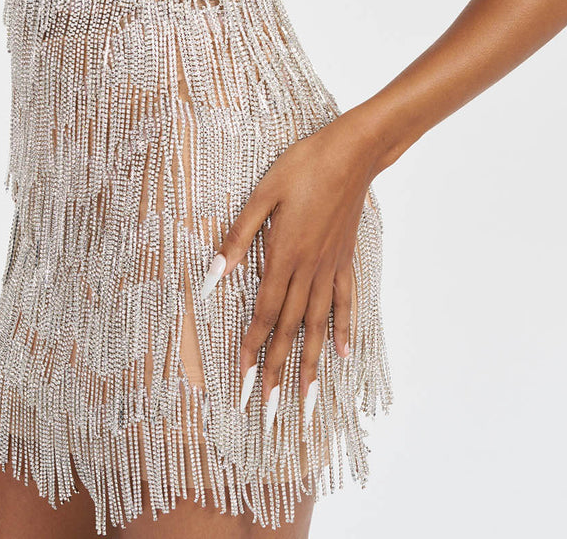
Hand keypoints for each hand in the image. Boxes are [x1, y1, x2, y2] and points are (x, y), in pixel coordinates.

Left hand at [198, 110, 375, 434]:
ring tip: (307, 404)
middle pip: (289, 331)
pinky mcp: (346, 259)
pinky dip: (344, 330)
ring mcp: (331, 267)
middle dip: (276, 375)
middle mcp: (309, 270)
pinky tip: (343, 355)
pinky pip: (345, 302)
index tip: (240, 385)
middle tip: (268, 415)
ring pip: (318, 326)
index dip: (250, 351)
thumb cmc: (304, 164)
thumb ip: (238, 237)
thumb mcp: (263, 193)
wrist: (354, 151)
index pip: (263, 314)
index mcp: (284, 255)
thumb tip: (212, 276)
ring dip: (311, 367)